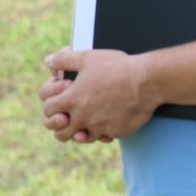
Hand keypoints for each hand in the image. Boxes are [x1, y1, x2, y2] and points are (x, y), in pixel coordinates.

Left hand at [40, 48, 159, 143]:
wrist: (147, 81)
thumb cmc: (118, 67)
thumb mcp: (88, 57)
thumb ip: (64, 59)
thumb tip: (48, 61)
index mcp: (71, 99)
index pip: (48, 109)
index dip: (51, 104)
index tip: (61, 99)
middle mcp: (82, 117)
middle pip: (60, 132)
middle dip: (61, 126)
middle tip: (68, 118)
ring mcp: (98, 127)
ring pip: (81, 138)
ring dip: (81, 131)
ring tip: (88, 121)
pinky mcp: (115, 132)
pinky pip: (104, 137)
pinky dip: (103, 132)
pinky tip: (108, 121)